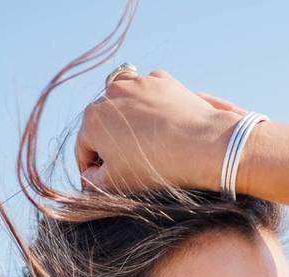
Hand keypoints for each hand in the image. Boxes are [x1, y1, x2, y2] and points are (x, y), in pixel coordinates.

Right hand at [76, 68, 247, 192]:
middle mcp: (110, 93)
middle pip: (103, 123)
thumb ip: (92, 181)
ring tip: (145, 143)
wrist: (203, 146)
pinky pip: (149, 95)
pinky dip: (151, 108)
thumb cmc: (156, 168)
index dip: (92, 168)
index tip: (104, 180)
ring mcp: (138, 82)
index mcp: (92, 119)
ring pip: (124, 104)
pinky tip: (163, 126)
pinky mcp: (162, 80)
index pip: (84, 148)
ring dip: (128, 121)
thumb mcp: (115, 184)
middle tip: (127, 164)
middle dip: (110, 142)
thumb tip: (88, 176)